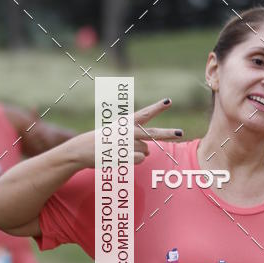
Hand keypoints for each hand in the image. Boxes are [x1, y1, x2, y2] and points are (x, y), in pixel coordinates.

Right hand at [65, 98, 183, 168]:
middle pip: (154, 133)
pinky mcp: (123, 155)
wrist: (83, 149)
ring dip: (139, 153)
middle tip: (180, 133)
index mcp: (127, 122)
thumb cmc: (104, 141)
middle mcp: (128, 131)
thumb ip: (136, 139)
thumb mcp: (118, 133)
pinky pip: (140, 160)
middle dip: (168, 133)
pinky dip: (134, 161)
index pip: (145, 113)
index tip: (169, 101)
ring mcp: (126, 143)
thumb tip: (148, 152)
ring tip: (123, 150)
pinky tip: (122, 157)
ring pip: (146, 151)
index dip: (157, 107)